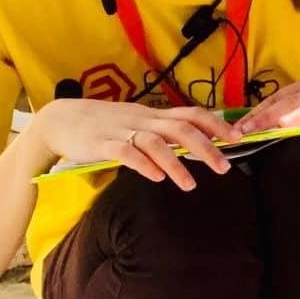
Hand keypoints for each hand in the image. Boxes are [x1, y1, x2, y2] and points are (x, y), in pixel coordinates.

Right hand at [27, 99, 234, 191]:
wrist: (62, 120)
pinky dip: (143, 164)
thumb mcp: (137, 124)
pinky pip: (126, 152)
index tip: (238, 138)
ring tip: (190, 184)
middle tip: (224, 167)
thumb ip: (162, 134)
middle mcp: (142, 119)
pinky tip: (156, 177)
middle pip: (179, 127)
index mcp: (152, 115)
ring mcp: (122, 130)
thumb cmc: (104, 125)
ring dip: (176, 163)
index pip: (191, 114)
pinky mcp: (102, 144)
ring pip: (155, 142)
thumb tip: (194, 146)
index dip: (216, 124)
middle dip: (205, 147)